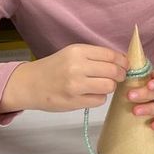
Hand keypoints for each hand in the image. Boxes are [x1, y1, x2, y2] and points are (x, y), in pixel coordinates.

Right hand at [0, 44, 128, 112]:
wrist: (29, 84)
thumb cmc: (54, 68)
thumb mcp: (72, 54)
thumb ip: (95, 56)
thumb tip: (123, 61)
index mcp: (77, 51)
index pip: (111, 55)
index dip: (123, 61)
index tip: (125, 65)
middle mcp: (76, 67)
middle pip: (113, 72)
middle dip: (120, 75)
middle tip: (117, 77)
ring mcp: (75, 86)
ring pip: (109, 87)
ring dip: (109, 87)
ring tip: (101, 85)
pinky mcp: (74, 101)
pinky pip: (100, 100)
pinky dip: (99, 98)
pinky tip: (90, 94)